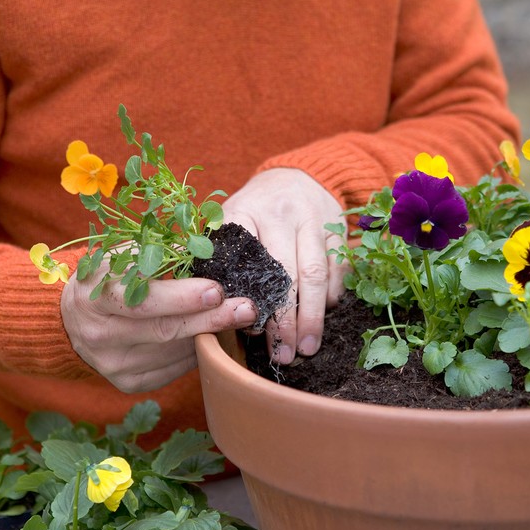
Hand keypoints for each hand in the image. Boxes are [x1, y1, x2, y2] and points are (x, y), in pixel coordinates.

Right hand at [61, 272, 256, 392]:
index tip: (215, 290)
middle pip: (163, 330)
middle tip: (246, 308)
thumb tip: (207, 248)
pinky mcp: (129, 383)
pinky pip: (175, 368)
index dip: (180, 297)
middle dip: (210, 318)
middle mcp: (99, 336)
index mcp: (94, 297)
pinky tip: (210, 334)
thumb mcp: (122, 256)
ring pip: (174, 352)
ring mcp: (114, 364)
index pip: (141, 300)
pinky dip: (197, 350)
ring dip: (209, 334)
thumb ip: (159, 253)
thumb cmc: (108, 277)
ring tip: (236, 317)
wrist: (72, 319)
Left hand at [222, 168, 347, 363]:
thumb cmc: (256, 209)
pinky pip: (338, 270)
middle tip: (283, 353)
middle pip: (284, 273)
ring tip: (307, 348)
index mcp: (244, 211)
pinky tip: (323, 319)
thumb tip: (191, 285)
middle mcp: (280, 213)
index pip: (245, 259)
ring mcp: (313, 220)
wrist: (298, 176)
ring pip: (315, 274)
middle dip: (285, 319)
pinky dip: (330, 297)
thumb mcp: (228, 219)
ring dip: (312, 316)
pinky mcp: (337, 230)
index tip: (249, 330)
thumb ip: (214, 251)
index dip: (250, 298)